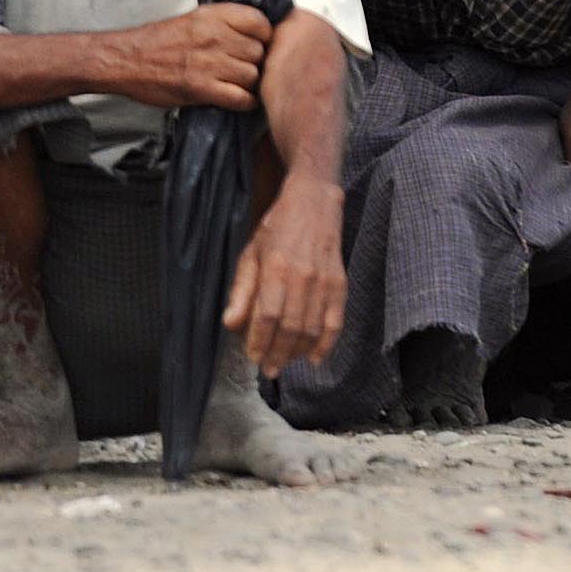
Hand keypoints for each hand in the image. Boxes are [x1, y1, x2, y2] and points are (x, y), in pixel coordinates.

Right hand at [111, 3, 272, 110]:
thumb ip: (223, 23)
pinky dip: (243, 102)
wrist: (126, 60)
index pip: (260, 22)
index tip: (258, 44)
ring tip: (236, 84)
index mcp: (213, 15)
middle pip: (260, 52)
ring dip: (249, 84)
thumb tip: (253, 33)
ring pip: (253, 76)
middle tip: (244, 68)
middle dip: (256, 62)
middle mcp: (215, 36)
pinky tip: (236, 99)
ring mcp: (209, 62)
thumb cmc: (157, 42)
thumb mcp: (193, 19)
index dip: (264, 36)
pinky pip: (241, 98)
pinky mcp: (202, 88)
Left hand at [220, 180, 346, 372]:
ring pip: (312, 328)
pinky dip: (327, 343)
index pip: (267, 316)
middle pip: (290, 327)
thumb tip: (231, 324)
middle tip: (268, 369)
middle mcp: (302, 276)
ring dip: (298, 352)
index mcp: (276, 268)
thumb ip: (242, 290)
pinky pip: (336, 320)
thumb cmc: (277, 228)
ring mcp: (324, 280)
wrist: (314, 202)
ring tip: (285, 363)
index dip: (259, 342)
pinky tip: (316, 358)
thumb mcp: (251, 253)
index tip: (253, 357)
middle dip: (278, 354)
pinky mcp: (340, 283)